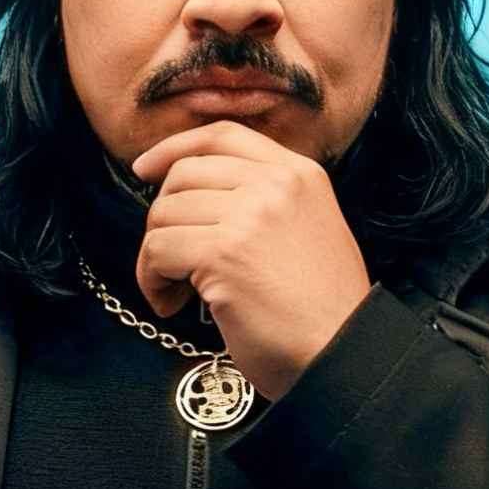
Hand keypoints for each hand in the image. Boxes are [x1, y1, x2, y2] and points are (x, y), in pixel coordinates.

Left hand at [132, 121, 371, 402]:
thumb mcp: (308, 229)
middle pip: (184, 174)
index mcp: (300, 174)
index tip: (145, 169)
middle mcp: (276, 185)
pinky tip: (172, 304)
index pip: (222, 135)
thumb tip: (193, 193)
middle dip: (164, 218)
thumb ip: (265, 200)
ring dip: (156, 257)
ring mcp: (250, 216)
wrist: (342, 354)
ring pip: (163, 214)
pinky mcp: (223, 253)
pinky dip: (152, 281)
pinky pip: (157, 251)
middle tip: (175, 260)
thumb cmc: (320, 310)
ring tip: (178, 290)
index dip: (175, 148)